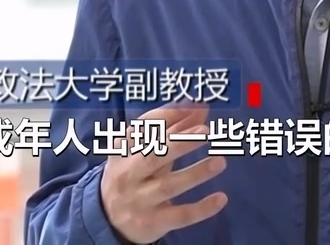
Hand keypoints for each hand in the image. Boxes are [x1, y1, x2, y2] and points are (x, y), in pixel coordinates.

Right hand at [100, 101, 228, 243]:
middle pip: (154, 155)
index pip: (146, 128)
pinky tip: (221, 198)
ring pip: (168, 185)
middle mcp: (128, 173)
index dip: (171, 115)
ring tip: (220, 161)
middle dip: (181, 142)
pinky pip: (179, 215)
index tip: (196, 106)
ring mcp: (139, 199)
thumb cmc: (133, 174)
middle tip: (206, 130)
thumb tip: (201, 108)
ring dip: (195, 173)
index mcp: (123, 149)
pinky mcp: (152, 222)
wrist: (109, 219)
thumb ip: (173, 130)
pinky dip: (201, 209)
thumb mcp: (146, 151)